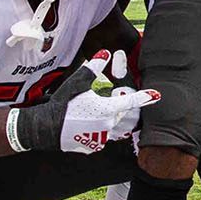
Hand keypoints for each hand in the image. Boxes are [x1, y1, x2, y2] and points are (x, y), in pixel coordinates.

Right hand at [13, 51, 159, 154]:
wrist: (44, 128)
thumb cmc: (61, 103)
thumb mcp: (78, 82)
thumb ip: (94, 67)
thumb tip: (106, 53)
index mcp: (107, 109)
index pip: (131, 102)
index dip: (144, 97)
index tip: (156, 95)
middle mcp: (108, 126)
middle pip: (125, 116)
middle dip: (125, 108)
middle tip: (115, 100)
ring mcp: (101, 138)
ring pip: (116, 128)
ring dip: (115, 120)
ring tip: (101, 112)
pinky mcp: (92, 146)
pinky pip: (104, 137)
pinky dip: (102, 130)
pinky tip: (90, 124)